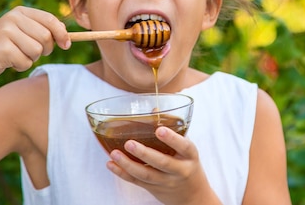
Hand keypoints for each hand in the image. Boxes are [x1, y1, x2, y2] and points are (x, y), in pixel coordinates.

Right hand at [0, 6, 70, 79]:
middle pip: (46, 37)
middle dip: (45, 49)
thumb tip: (67, 36)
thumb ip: (42, 30)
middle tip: (33, 53)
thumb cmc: (4, 46)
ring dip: (31, 58)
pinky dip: (21, 66)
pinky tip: (9, 62)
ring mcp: (6, 32)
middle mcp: (12, 18)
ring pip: (37, 51)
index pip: (50, 19)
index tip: (66, 44)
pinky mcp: (3, 48)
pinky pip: (25, 62)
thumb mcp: (21, 32)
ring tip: (17, 55)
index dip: (62, 33)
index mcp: (20, 12)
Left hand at [106, 127, 220, 204]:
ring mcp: (166, 181)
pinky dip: (122, 173)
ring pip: (146, 175)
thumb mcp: (187, 148)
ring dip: (128, 164)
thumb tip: (154, 110)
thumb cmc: (188, 164)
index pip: (184, 147)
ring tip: (115, 153)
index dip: (172, 139)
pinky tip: (112, 164)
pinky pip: (136, 182)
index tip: (159, 130)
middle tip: (129, 143)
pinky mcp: (154, 189)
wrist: (193, 195)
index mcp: (190, 156)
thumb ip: (173, 130)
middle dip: (144, 154)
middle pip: (162, 163)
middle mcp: (179, 170)